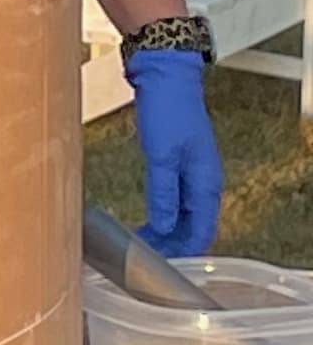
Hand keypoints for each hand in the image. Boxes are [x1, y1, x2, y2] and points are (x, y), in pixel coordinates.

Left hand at [125, 46, 221, 256]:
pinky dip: (161, 214)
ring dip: (165, 231)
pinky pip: (173, 198)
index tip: (161, 267)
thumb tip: (164, 226)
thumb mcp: (161, 156)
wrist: (165, 77)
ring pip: (182, 214)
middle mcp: (203, 181)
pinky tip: (145, 221)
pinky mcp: (176, 164)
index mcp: (206, 182)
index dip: (184, 252)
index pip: (202, 230)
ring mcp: (190, 172)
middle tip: (143, 260)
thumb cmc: (168, 111)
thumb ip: (163, 193)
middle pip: (192, 226)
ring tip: (139, 245)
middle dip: (171, 245)